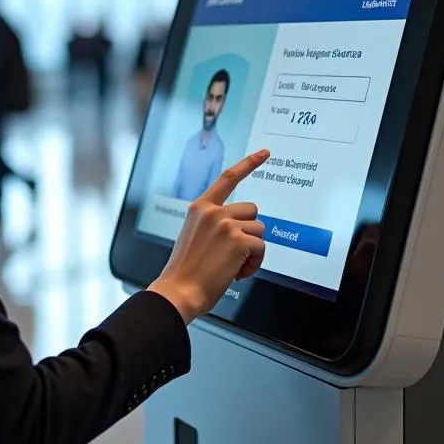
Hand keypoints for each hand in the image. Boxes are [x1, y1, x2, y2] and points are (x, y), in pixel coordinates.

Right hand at [148, 149, 269, 324]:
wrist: (179, 290)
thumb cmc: (186, 270)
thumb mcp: (193, 235)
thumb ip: (213, 223)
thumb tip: (240, 225)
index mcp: (200, 208)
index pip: (228, 178)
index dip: (249, 164)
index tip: (265, 153)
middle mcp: (213, 211)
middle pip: (252, 211)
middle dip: (249, 232)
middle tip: (232, 252)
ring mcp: (226, 224)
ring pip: (259, 230)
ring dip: (251, 250)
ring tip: (231, 264)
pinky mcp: (238, 241)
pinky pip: (261, 248)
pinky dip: (254, 264)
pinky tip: (236, 272)